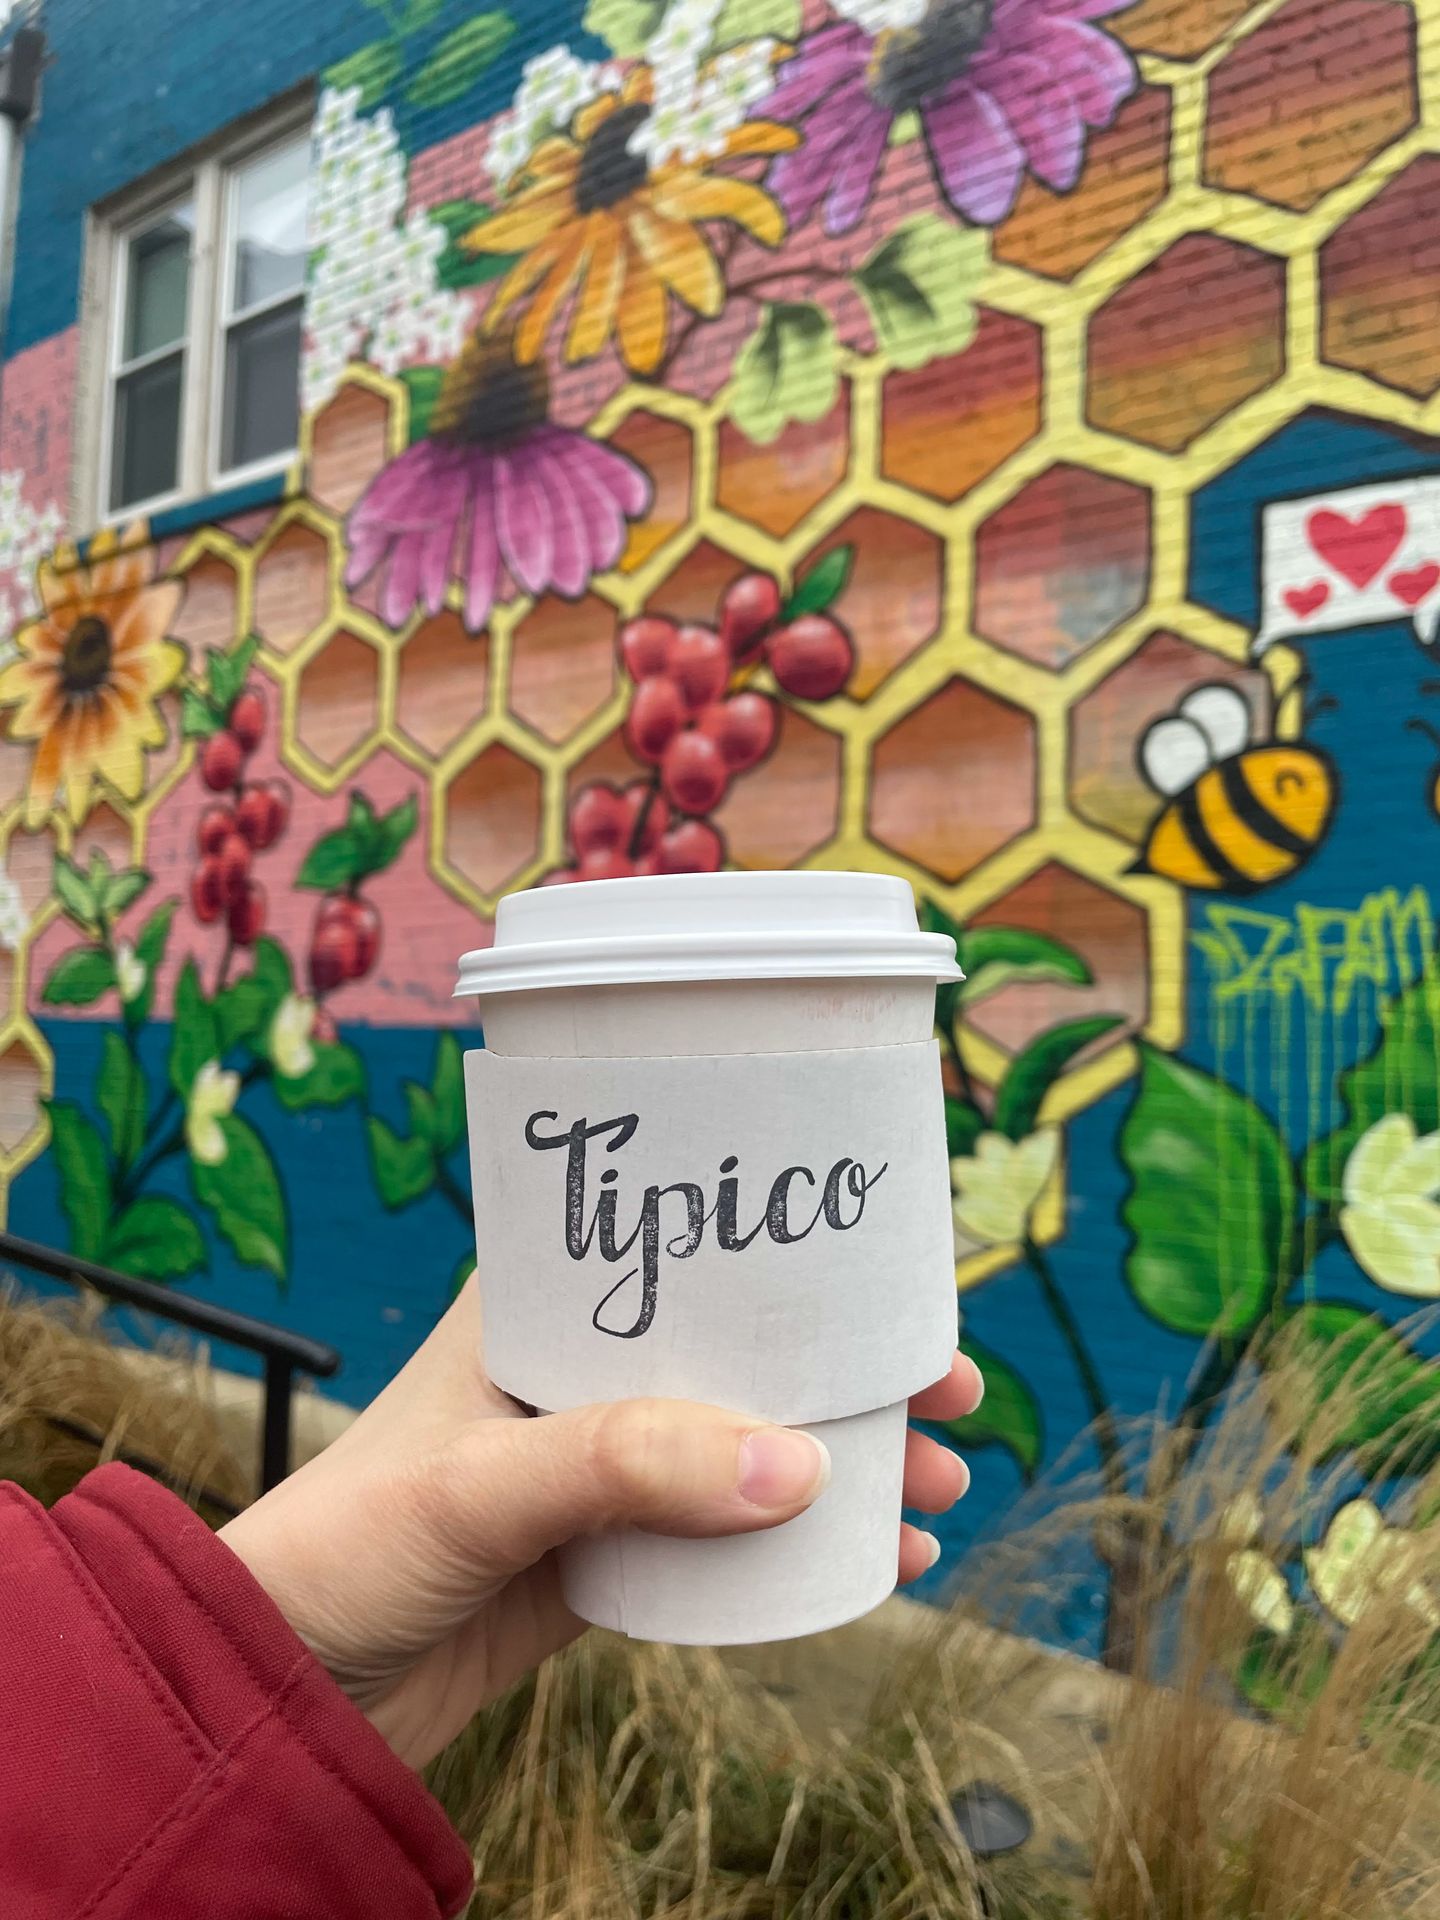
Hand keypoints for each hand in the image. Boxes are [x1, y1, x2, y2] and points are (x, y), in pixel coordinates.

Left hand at [219, 1280, 979, 1768]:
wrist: (287, 1687)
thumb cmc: (349, 1544)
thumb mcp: (482, 1486)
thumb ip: (625, 1466)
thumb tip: (798, 1467)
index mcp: (539, 1303)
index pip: (684, 1242)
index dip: (792, 1252)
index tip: (892, 1275)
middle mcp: (581, 1367)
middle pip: (746, 1341)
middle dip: (848, 1365)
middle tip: (945, 1388)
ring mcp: (602, 1461)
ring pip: (753, 1438)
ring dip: (846, 1457)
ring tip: (935, 1488)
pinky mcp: (611, 1550)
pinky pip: (731, 1535)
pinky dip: (806, 1543)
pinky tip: (875, 1559)